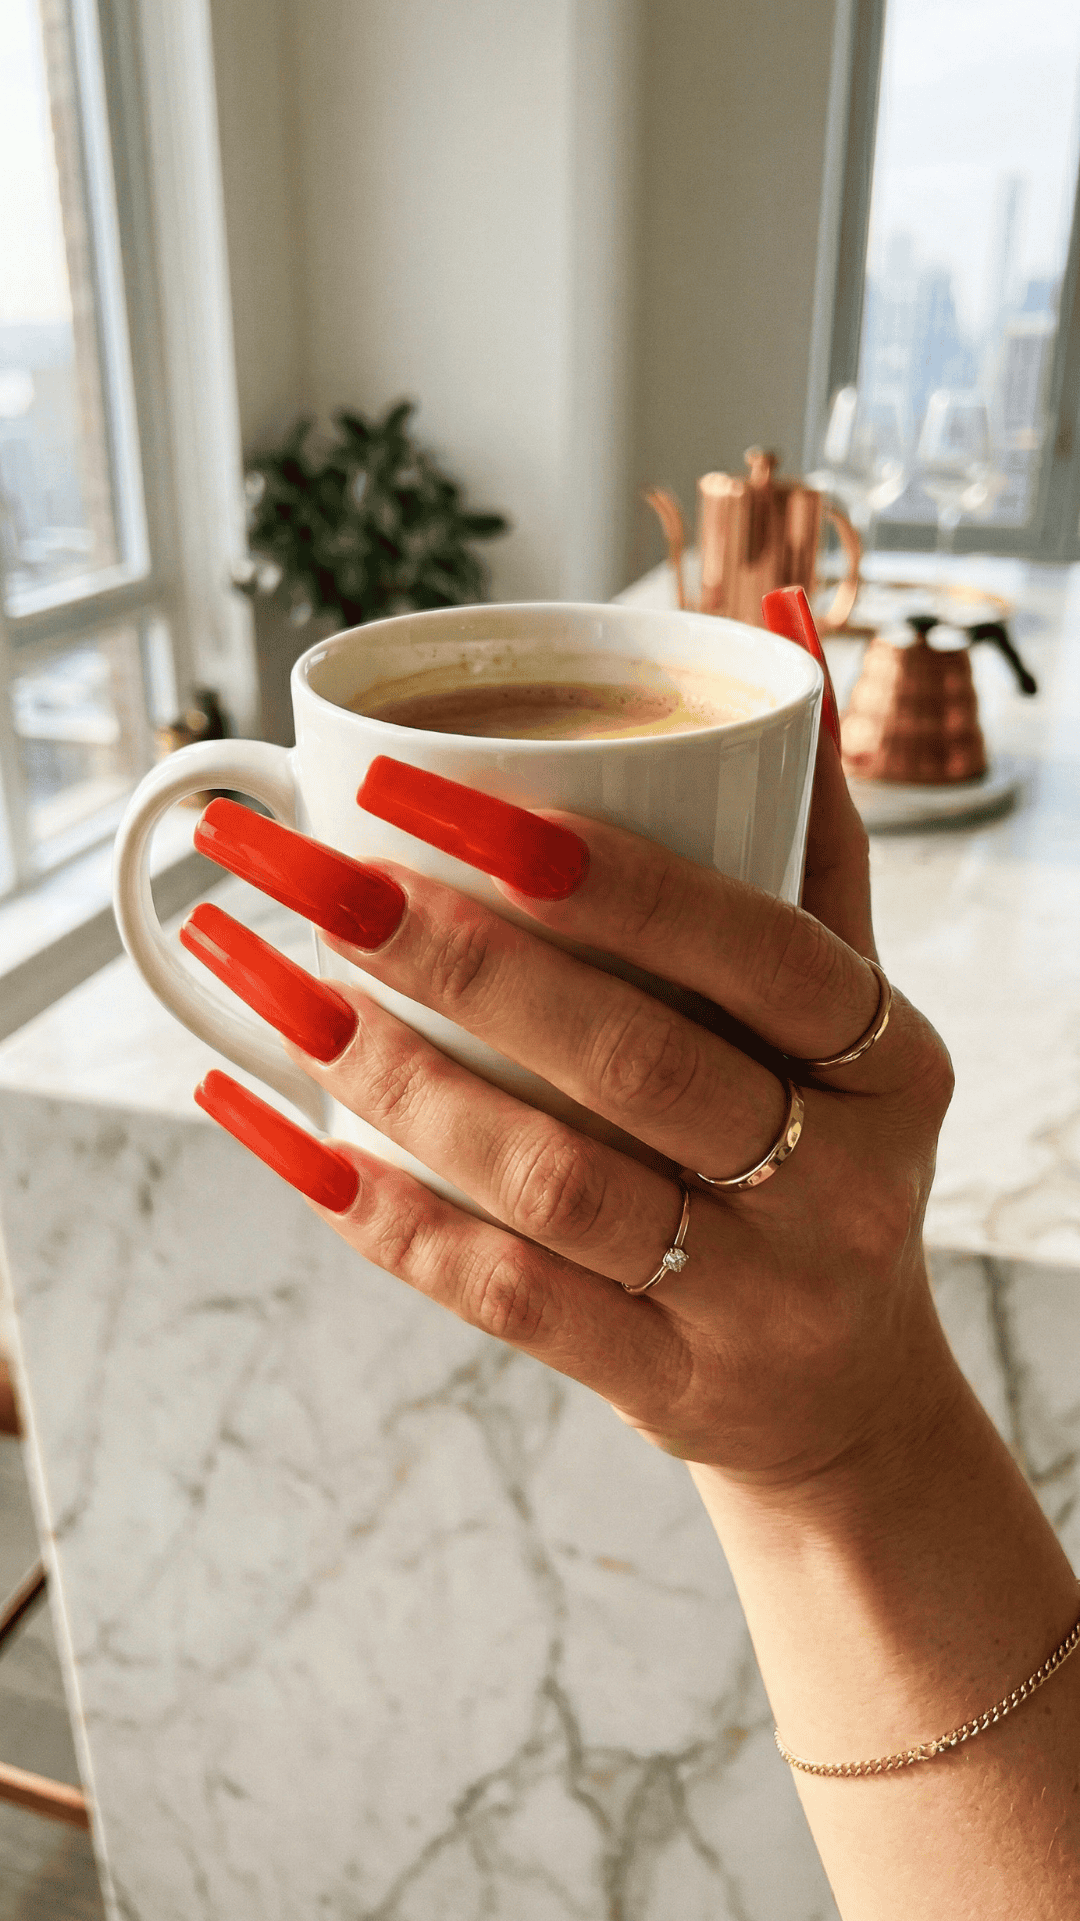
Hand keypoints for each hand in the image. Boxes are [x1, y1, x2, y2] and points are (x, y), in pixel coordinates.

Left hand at [186, 731, 954, 1485]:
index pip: (751, 945)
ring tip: (269, 983)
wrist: (844, 1390)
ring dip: (394, 1078)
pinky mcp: (664, 1383)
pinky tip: (288, 1136)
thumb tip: (777, 629)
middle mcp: (836, 1181)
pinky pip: (508, 1301)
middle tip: (309, 875)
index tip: (429, 793)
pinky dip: (385, 1217)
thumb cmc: (824, 1150)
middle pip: (634, 1061)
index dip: (594, 870)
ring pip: (554, 1184)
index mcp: (890, 1059)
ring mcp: (752, 1298)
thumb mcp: (851, 1010)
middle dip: (453, 958)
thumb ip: (811, 835)